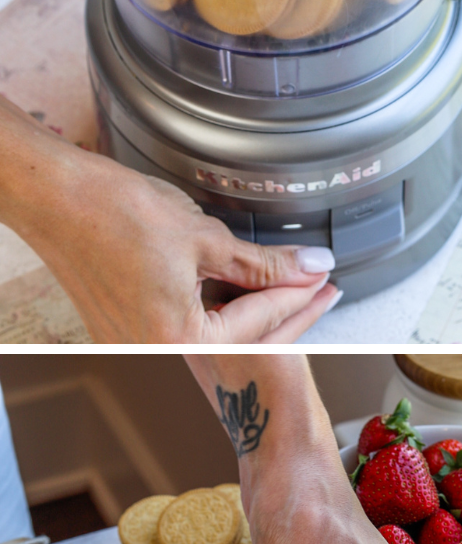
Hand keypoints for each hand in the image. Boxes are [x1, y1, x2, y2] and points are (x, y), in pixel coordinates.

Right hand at [0, 108, 341, 341]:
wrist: (52, 196)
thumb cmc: (109, 211)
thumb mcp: (204, 236)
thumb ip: (263, 262)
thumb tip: (308, 267)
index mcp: (178, 337)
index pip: (260, 320)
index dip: (300, 295)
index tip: (327, 282)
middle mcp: (155, 348)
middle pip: (242, 335)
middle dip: (287, 309)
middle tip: (323, 290)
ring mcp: (137, 339)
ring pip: (215, 328)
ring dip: (252, 305)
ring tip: (290, 283)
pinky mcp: (125, 323)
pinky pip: (186, 320)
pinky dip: (216, 303)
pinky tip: (239, 284)